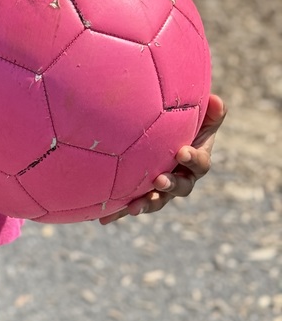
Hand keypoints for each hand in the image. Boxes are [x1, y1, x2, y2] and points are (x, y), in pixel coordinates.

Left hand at [99, 93, 226, 224]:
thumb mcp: (200, 117)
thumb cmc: (185, 123)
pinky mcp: (142, 192)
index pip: (200, 163)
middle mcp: (181, 178)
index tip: (182, 151)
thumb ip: (212, 112)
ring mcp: (161, 188)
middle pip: (180, 187)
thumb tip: (216, 101)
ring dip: (147, 204)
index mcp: (195, 161)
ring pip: (157, 200)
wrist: (162, 133)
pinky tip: (104, 219)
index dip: (193, 159)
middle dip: (171, 185)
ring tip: (134, 207)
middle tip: (160, 181)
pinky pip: (131, 203)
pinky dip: (119, 211)